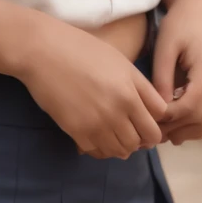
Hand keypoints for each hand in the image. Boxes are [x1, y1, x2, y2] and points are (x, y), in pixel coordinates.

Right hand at [18, 14, 167, 159]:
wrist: (43, 52)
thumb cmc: (81, 49)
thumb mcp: (119, 61)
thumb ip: (141, 87)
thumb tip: (155, 111)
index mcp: (131, 91)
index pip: (158, 121)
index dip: (154, 121)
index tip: (145, 119)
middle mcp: (118, 111)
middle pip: (144, 140)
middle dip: (141, 137)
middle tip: (131, 129)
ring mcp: (98, 124)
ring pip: (122, 150)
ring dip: (122, 144)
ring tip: (113, 132)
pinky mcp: (77, 133)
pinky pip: (98, 153)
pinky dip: (101, 148)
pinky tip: (96, 135)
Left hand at [152, 0, 201, 145]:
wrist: (200, 10)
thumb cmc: (178, 25)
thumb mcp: (165, 47)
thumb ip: (162, 78)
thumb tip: (159, 109)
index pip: (190, 107)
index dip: (169, 118)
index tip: (149, 117)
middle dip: (176, 129)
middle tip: (152, 129)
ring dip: (187, 132)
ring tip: (162, 129)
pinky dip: (196, 126)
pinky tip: (176, 123)